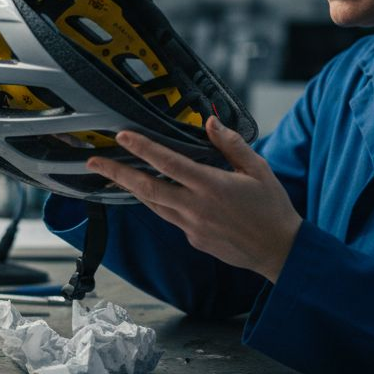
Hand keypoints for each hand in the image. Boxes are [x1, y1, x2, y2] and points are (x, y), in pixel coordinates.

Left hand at [86, 116, 301, 282]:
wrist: (278, 250)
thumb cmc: (272, 207)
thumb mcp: (258, 169)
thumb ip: (231, 145)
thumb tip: (210, 123)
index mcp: (212, 185)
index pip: (168, 163)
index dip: (143, 148)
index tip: (122, 136)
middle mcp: (196, 206)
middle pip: (147, 188)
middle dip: (117, 173)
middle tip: (94, 161)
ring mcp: (191, 226)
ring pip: (152, 204)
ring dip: (130, 187)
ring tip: (111, 174)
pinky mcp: (193, 238)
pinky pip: (168, 216)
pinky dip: (155, 202)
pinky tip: (150, 192)